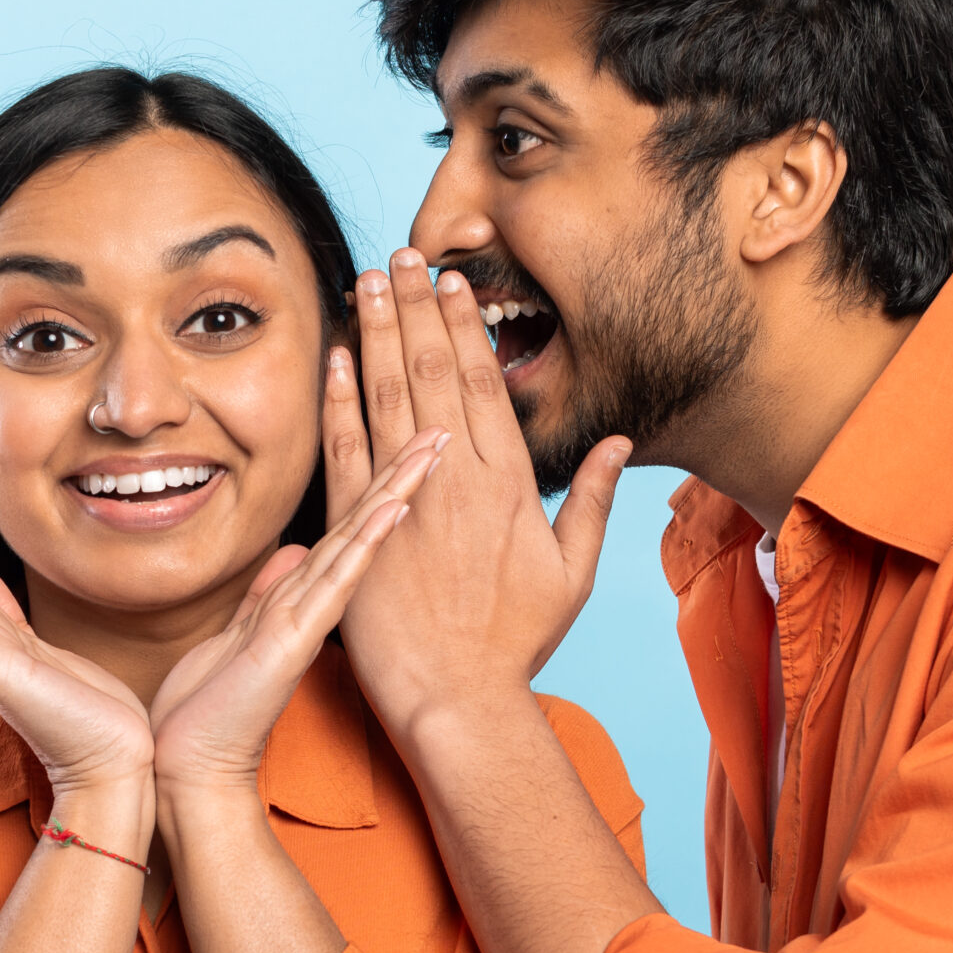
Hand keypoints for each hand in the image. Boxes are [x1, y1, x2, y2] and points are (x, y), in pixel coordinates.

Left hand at [149, 427, 447, 794]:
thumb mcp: (237, 631)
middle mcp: (312, 606)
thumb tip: (292, 552)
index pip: (346, 531)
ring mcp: (308, 622)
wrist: (189, 762)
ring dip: (395, 493)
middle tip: (440, 431)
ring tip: (431, 451)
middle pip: (364, 527)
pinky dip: (366, 542)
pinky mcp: (295, 640)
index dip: (376, 486)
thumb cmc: (207, 706)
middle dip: (401, 476)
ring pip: (360, 544)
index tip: (406, 445)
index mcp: (298, 601)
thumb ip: (267, 591)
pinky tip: (392, 508)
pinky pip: (338, 581)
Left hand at [325, 249, 629, 740]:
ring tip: (368, 281)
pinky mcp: (359, 526)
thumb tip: (619, 444)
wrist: (457, 697)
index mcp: (506, 482)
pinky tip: (333, 355)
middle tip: (403, 255)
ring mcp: (403, 498)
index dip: (465, 326)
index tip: (455, 282)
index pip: (483, 382)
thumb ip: (591, 500)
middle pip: (432, 372)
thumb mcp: (572, 572)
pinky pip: (344, 448)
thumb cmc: (515, 643)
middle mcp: (454, 477)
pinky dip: (338, 397)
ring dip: (376, 333)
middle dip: (416, 308)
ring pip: (386, 395)